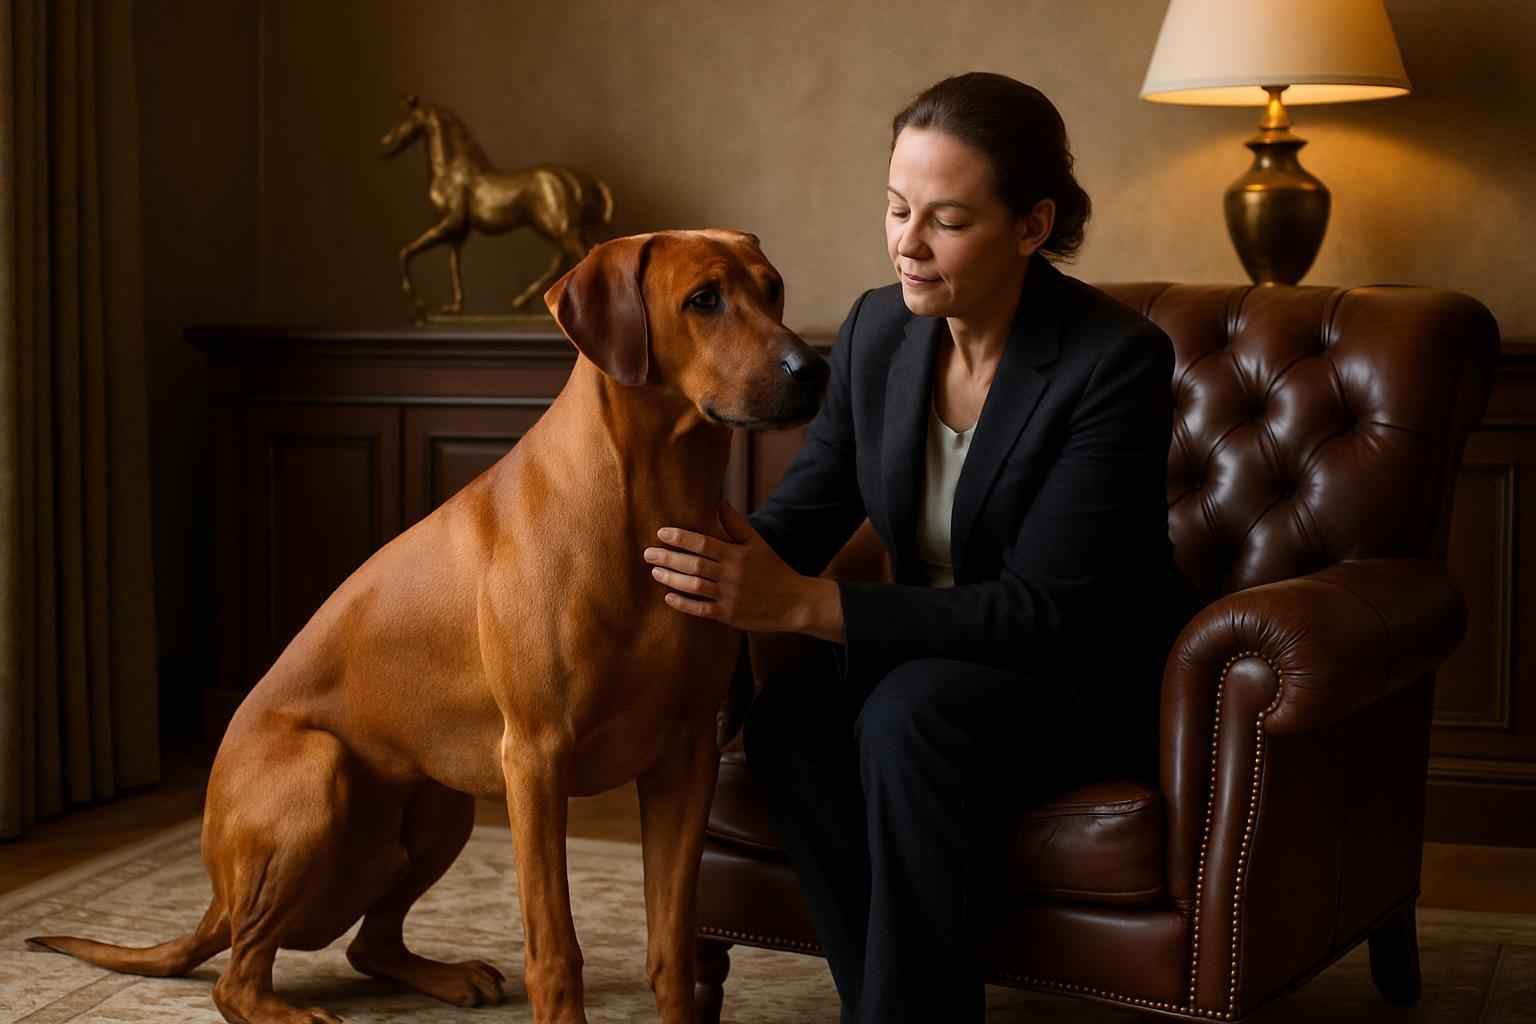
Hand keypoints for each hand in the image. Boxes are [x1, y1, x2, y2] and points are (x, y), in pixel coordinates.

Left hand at [644, 500, 842, 640]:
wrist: (794, 602)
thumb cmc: (774, 570)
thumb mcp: (758, 544)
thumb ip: (737, 524)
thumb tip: (721, 501)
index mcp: (736, 555)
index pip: (703, 543)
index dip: (680, 538)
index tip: (661, 533)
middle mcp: (731, 574)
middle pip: (694, 564)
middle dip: (669, 558)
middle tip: (648, 554)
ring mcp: (729, 596)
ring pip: (695, 586)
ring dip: (672, 579)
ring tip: (655, 572)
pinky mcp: (729, 615)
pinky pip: (702, 609)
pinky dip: (684, 603)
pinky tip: (669, 597)